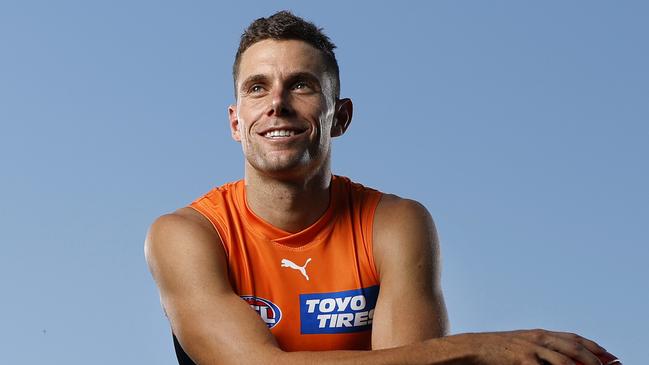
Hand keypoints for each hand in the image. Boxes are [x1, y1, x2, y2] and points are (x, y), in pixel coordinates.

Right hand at [448, 329, 614, 364]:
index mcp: (541, 333)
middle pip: (574, 348)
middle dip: (594, 359)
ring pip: (565, 360)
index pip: (574, 337)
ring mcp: (531, 349)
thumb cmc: (498, 349)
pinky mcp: (523, 360)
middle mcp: (539, 338)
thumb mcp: (522, 343)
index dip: (593, 346)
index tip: (609, 355)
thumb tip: (559, 357)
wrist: (475, 347)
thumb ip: (541, 347)